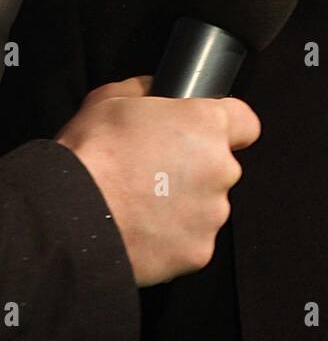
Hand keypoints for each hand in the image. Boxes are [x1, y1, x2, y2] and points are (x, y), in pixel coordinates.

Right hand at [55, 76, 260, 285]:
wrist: (69, 216)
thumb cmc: (90, 154)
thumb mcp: (110, 99)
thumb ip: (146, 90)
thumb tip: (155, 90)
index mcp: (206, 124)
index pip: (245, 122)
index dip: (227, 128)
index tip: (208, 136)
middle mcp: (221, 168)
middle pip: (221, 167)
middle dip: (195, 170)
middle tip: (154, 174)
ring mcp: (213, 213)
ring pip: (208, 206)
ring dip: (185, 206)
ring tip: (142, 205)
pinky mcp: (199, 250)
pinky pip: (192, 241)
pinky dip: (173, 238)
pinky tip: (143, 230)